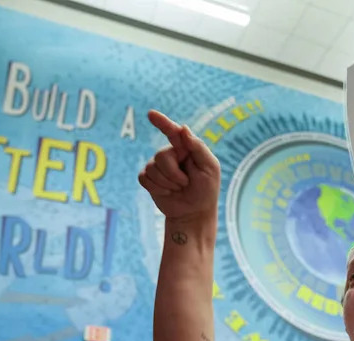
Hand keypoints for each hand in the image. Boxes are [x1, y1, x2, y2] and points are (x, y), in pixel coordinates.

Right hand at [139, 110, 220, 225]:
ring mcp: (158, 166)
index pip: (173, 132)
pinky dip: (156, 188)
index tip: (151, 114)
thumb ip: (198, 147)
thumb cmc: (206, 190)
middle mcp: (171, 155)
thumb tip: (183, 128)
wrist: (194, 213)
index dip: (162, 122)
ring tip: (178, 189)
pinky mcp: (149, 179)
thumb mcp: (210, 168)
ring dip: (167, 183)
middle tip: (186, 183)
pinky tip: (166, 193)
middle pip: (161, 156)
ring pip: (152, 168)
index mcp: (186, 149)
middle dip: (174, 174)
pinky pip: (144, 178)